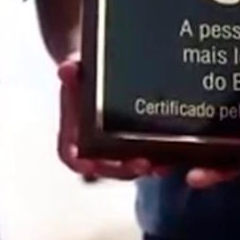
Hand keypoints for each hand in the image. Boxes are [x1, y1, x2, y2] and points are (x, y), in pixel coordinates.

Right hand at [57, 55, 167, 179]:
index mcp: (74, 133)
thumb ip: (71, 73)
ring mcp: (116, 149)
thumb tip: (66, 70)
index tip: (89, 166)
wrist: (100, 73)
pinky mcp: (136, 144)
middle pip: (106, 168)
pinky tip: (173, 157)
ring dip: (145, 169)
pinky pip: (147, 158)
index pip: (71, 156)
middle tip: (141, 164)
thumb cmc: (85, 78)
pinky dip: (159, 160)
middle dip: (123, 170)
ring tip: (162, 165)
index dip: (80, 163)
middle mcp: (95, 146)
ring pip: (129, 167)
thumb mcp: (77, 73)